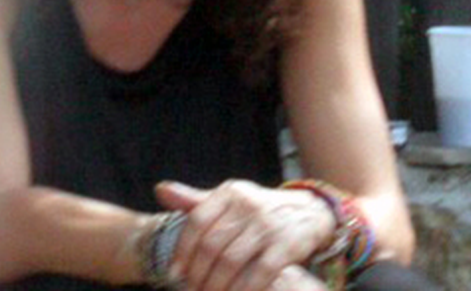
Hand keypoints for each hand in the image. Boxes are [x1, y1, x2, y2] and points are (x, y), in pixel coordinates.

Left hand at [155, 180, 334, 290]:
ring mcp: (269, 225)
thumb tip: (160, 190)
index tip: (175, 274)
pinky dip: (244, 290)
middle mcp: (248, 205)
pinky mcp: (288, 245)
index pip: (197, 221)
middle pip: (211, 245)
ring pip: (232, 262)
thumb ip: (195, 201)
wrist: (310, 211)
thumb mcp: (229, 200)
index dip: (182, 250)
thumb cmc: (258, 211)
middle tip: (192, 290)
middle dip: (198, 274)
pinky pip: (260, 273)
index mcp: (230, 193)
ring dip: (216, 285)